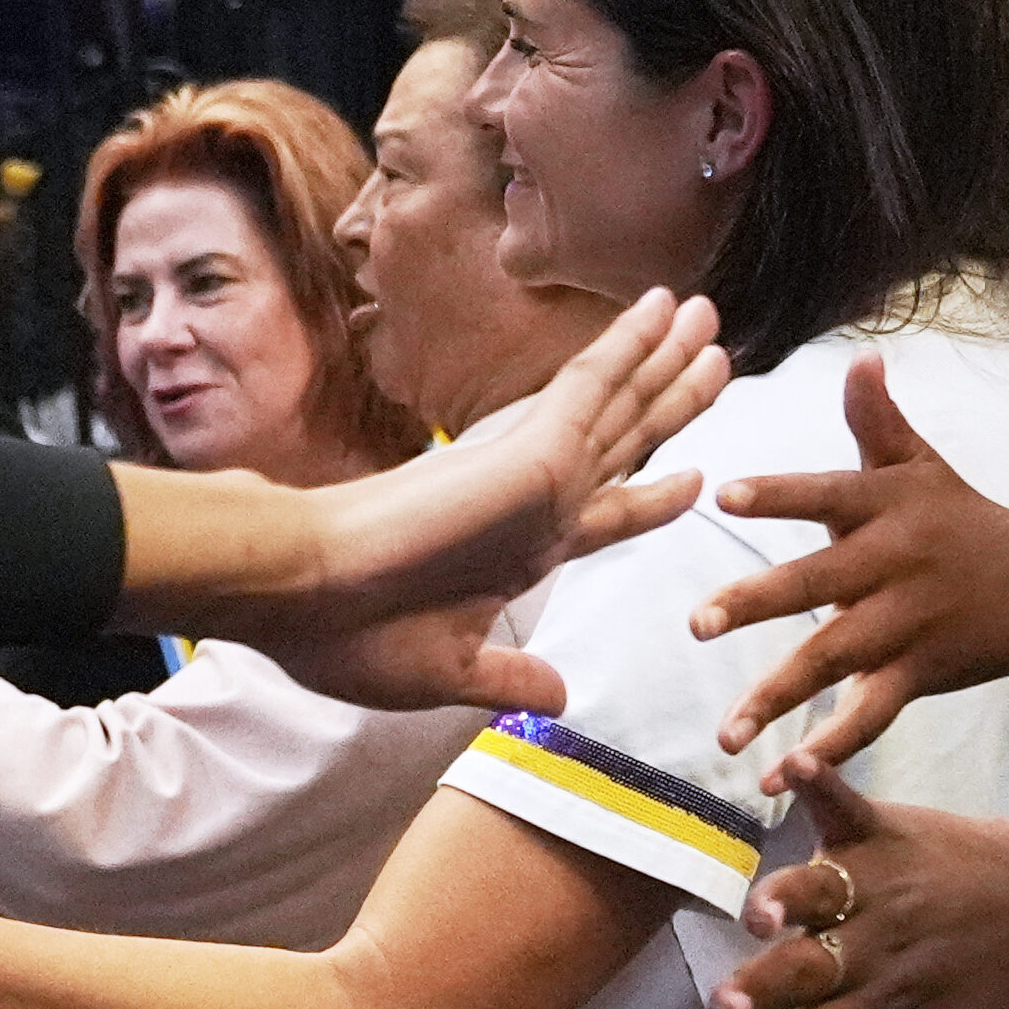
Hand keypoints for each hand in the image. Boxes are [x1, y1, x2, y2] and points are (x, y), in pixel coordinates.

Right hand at [241, 288, 731, 709]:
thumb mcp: (448, 672)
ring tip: (708, 315)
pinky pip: (592, 388)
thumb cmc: (345, 635)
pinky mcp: (526, 452)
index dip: (652, 496)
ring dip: (665, 358)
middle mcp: (531, 503)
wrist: (295, 592)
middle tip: (714, 350)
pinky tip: (659, 311)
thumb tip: (561, 697)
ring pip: (618, 404)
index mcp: (516, 553)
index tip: (695, 476)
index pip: (601, 513)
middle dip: (670, 398)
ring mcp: (531, 472)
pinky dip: (630, 349)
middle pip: (622, 441)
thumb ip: (509, 676)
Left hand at [690, 355, 1008, 788]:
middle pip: (818, 584)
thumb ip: (878, 421)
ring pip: (834, 661)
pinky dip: (828, 749)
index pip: (827, 494)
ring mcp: (907, 625)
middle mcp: (896, 565)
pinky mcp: (918, 675)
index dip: (780, 494)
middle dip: (757, 604)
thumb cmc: (965, 519)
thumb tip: (860, 355)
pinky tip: (778, 780)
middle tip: (697, 623)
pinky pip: (868, 717)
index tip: (725, 494)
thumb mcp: (924, 466)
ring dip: (776, 697)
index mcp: (888, 507)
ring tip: (725, 734)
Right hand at [690, 774, 1008, 1008]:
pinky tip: (789, 766)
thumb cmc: (995, 1005)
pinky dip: (821, 784)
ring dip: (788, 901)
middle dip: (766, 992)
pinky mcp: (886, 831)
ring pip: (822, 896)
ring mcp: (882, 887)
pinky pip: (847, 804)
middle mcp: (880, 952)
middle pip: (809, 976)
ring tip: (759, 913)